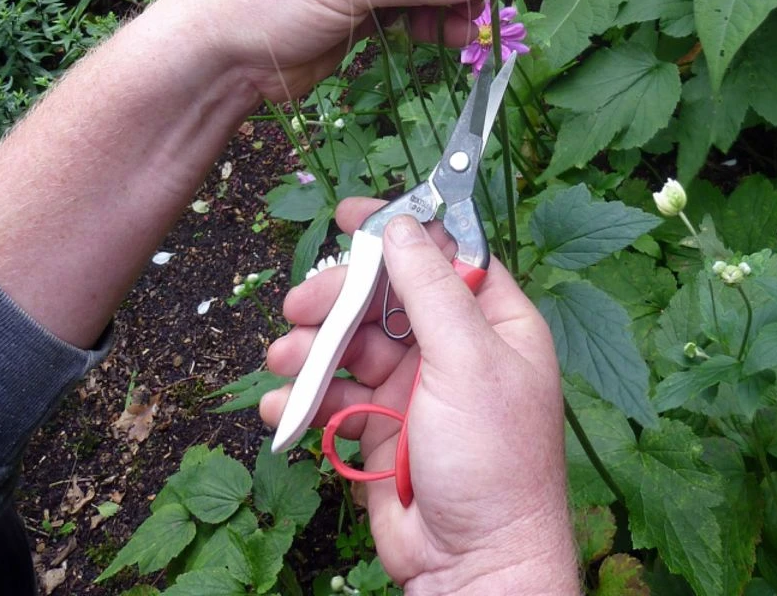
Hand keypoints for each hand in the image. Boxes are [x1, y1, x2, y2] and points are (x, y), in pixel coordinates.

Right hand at [261, 200, 579, 595]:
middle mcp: (453, 348)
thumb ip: (430, 289)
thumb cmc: (493, 462)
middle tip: (299, 304)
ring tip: (283, 359)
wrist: (474, 568)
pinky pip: (335, 396)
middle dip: (337, 297)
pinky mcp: (381, 428)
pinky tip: (284, 407)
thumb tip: (400, 227)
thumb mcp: (468, 361)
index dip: (397, 230)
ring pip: (351, 344)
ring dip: (312, 347)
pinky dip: (307, 398)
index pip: (442, 254)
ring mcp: (415, 389)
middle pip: (383, 297)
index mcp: (492, 322)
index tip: (349, 215)